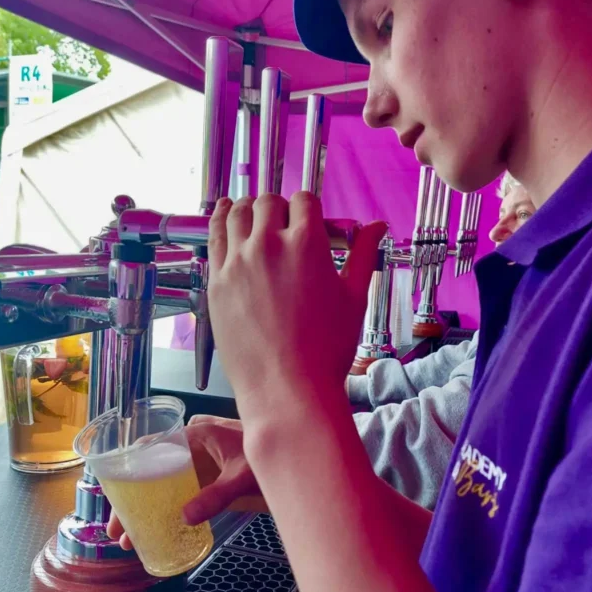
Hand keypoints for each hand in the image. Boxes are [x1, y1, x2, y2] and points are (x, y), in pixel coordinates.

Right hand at [106, 414, 265, 547]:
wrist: (299, 453)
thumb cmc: (272, 452)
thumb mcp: (243, 476)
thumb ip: (216, 495)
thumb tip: (185, 517)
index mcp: (198, 434)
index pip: (152, 446)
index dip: (129, 470)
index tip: (114, 494)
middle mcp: (194, 446)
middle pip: (152, 470)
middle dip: (131, 500)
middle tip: (116, 530)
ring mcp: (202, 463)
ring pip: (163, 484)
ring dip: (145, 508)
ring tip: (128, 539)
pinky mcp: (211, 478)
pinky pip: (180, 492)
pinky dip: (166, 510)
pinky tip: (156, 532)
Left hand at [207, 193, 385, 428]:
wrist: (289, 390)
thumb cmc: (327, 349)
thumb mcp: (354, 297)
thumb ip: (363, 254)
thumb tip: (378, 227)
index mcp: (306, 243)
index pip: (304, 201)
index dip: (309, 208)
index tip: (310, 220)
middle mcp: (268, 244)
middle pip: (268, 203)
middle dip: (280, 208)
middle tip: (285, 225)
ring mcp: (237, 262)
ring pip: (237, 213)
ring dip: (248, 209)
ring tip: (253, 214)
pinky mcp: (216, 282)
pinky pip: (213, 238)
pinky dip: (220, 220)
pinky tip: (224, 214)